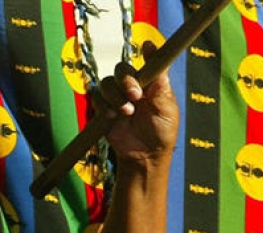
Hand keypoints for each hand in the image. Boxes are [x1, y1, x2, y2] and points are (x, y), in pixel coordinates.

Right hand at [96, 41, 178, 163]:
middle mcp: (133, 86)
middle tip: (135, 96)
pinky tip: (112, 116)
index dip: (146, 52)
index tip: (147, 47)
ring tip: (127, 112)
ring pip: (107, 82)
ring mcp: (117, 97)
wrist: (146, 156)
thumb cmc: (161, 133)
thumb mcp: (166, 107)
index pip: (146, 60)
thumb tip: (157, 51)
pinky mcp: (104, 108)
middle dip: (126, 80)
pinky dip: (103, 105)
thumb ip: (160, 81)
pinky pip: (96, 97)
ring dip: (115, 96)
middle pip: (121, 69)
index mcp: (151, 83)